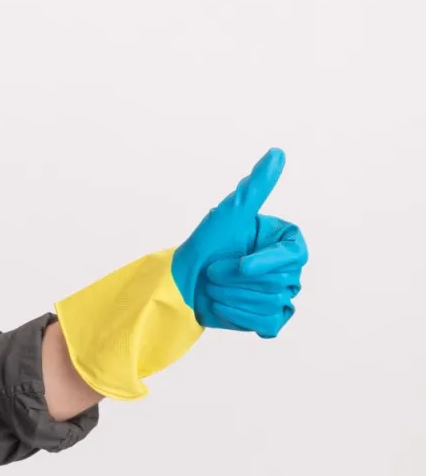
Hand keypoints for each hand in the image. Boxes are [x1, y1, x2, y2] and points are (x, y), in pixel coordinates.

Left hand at [170, 148, 307, 337]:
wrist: (180, 281)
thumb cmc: (205, 245)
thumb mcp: (230, 214)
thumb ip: (256, 186)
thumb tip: (277, 154)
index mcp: (286, 241)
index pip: (294, 256)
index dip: (266, 263)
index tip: (241, 263)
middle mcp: (289, 268)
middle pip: (280, 281)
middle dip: (238, 278)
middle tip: (215, 271)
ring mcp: (281, 295)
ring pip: (271, 302)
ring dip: (233, 295)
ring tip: (215, 286)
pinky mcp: (269, 319)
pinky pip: (267, 322)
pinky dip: (239, 314)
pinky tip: (221, 304)